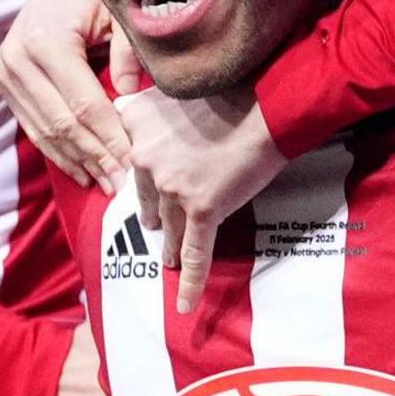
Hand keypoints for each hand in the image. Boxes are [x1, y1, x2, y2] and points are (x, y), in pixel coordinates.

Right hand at [0, 0, 128, 186]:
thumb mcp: (118, 12)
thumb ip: (127, 50)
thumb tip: (130, 94)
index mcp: (47, 39)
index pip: (84, 103)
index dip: (110, 138)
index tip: (135, 164)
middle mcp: (18, 58)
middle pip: (62, 123)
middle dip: (96, 157)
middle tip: (124, 185)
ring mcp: (5, 72)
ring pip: (45, 130)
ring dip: (78, 162)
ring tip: (107, 185)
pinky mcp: (3, 82)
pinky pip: (32, 126)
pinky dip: (58, 152)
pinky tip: (82, 171)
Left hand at [121, 80, 287, 311]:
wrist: (268, 99)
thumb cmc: (230, 89)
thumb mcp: (172, 89)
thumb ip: (149, 111)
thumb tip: (133, 119)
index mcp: (135, 124)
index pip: (127, 159)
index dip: (142, 176)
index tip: (146, 186)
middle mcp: (145, 157)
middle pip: (145, 197)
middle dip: (155, 211)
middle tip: (161, 220)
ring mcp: (172, 187)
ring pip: (166, 226)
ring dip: (169, 244)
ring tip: (169, 259)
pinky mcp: (202, 209)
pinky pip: (194, 253)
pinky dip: (189, 282)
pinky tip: (183, 306)